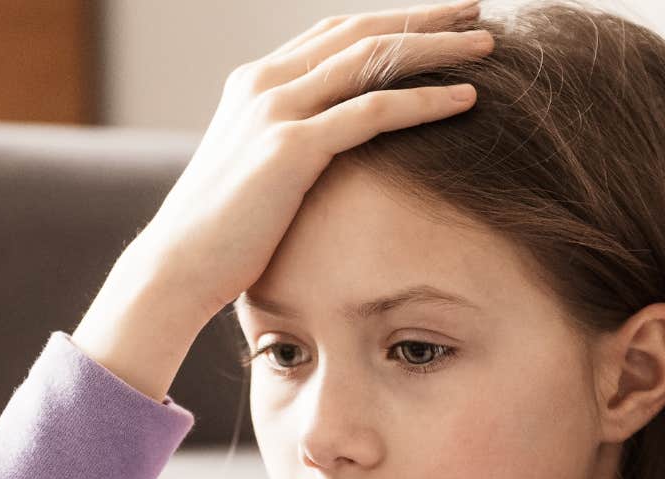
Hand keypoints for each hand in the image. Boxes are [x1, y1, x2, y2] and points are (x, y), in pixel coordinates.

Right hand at [143, 0, 489, 319]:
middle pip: (360, 33)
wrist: (177, 266)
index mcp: (254, 81)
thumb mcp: (253, 169)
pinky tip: (465, 99)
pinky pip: (373, 112)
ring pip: (372, 60)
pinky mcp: (291, 149)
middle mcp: (264, 82)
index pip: (334, 33)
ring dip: (436, 49)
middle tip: (476, 12)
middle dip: (423, 19)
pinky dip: (424, 100)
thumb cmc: (220, 232)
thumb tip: (326, 148)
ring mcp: (276, 110)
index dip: (389, 21)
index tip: (438, 19)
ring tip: (487, 47)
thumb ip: (287, 141)